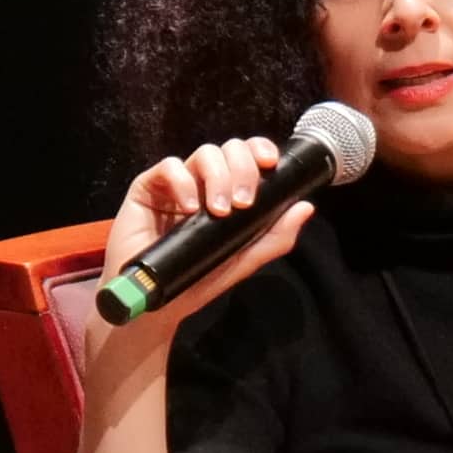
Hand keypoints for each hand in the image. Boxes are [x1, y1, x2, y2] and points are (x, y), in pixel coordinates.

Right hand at [106, 139, 310, 318]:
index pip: (247, 156)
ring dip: (218, 177)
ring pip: (204, 153)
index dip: (260, 149)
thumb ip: (275, 237)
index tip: (270, 164)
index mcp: (228, 192)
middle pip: (229, 149)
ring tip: (218, 211)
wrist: (155, 303)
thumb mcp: (242, 260)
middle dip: (243, 170)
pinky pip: (168, 167)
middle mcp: (203, 182)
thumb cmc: (197, 279)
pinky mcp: (147, 188)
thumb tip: (305, 207)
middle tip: (243, 204)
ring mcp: (176, 184)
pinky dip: (183, 182)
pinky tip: (189, 208)